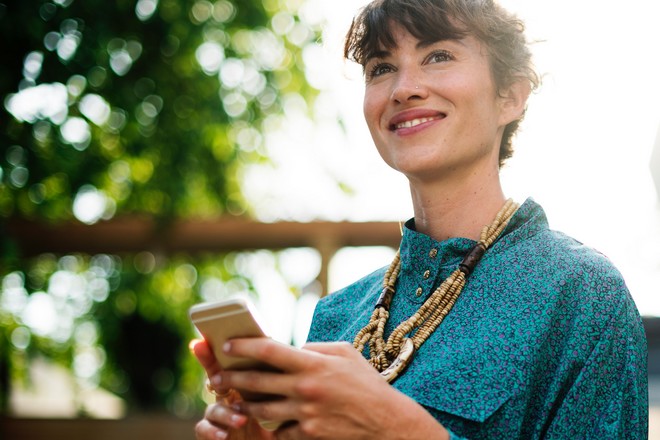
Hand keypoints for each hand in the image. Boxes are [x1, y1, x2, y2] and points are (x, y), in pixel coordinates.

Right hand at [191, 339, 273, 439]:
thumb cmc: (274, 424)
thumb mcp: (280, 402)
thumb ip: (283, 383)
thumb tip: (301, 354)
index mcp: (243, 386)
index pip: (231, 363)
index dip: (218, 351)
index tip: (205, 340)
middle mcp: (228, 398)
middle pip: (215, 379)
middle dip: (212, 371)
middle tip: (218, 374)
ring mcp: (219, 417)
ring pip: (212, 408)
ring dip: (225, 413)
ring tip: (241, 419)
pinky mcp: (213, 434)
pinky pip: (203, 429)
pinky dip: (211, 431)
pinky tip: (222, 435)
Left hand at [218, 339, 448, 439]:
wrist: (385, 420)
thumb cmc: (365, 382)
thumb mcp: (344, 353)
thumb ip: (315, 349)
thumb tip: (294, 349)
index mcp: (312, 364)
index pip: (269, 350)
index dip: (244, 346)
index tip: (228, 345)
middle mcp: (305, 388)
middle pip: (256, 382)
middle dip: (231, 378)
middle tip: (216, 377)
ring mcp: (305, 413)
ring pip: (262, 409)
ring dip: (244, 405)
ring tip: (233, 400)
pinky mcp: (309, 434)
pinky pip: (280, 431)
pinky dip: (272, 426)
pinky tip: (265, 422)